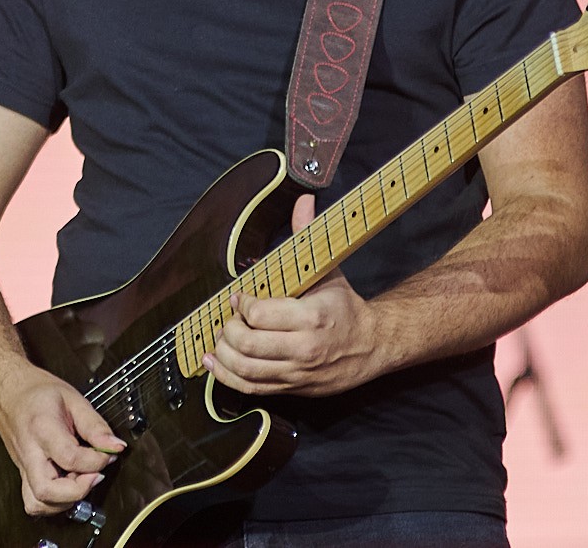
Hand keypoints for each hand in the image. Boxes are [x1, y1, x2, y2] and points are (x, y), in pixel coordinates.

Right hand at [0, 361, 125, 515]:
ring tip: (80, 479)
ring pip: (37, 503)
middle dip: (77, 491)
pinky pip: (34, 502)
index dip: (96, 460)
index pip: (70, 458)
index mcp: (42, 429)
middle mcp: (29, 453)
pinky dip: (54, 503)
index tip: (109, 453)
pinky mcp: (23, 475)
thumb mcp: (73, 399)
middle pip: (46, 491)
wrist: (8, 392)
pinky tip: (67, 484)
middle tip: (94, 474)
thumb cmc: (37, 393)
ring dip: (65, 501)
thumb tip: (115, 446)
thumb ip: (95, 425)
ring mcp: (23, 467)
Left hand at [204, 194, 383, 396]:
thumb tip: (303, 200)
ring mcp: (297, 372)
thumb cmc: (345, 307)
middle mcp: (304, 349)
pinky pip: (252, 389)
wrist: (373, 346)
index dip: (241, 304)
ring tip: (219, 338)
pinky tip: (214, 362)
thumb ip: (308, 235)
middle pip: (247, 344)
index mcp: (311, 317)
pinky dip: (227, 377)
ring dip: (223, 354)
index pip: (259, 315)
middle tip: (229, 317)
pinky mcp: (292, 388)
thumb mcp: (329, 269)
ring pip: (246, 369)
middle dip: (228, 329)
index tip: (238, 297)